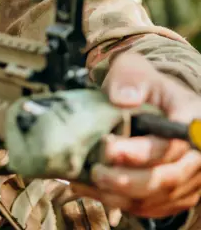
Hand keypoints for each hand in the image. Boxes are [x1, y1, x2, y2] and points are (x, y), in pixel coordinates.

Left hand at [71, 54, 200, 218]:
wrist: (143, 99)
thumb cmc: (139, 85)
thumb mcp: (133, 70)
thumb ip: (130, 80)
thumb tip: (123, 99)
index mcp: (193, 119)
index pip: (173, 144)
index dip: (142, 152)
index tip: (109, 147)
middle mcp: (196, 152)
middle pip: (168, 177)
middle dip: (128, 179)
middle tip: (95, 171)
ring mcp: (186, 176)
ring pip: (157, 197)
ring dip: (119, 195)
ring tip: (87, 181)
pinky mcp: (171, 192)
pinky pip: (147, 206)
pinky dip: (117, 202)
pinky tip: (89, 189)